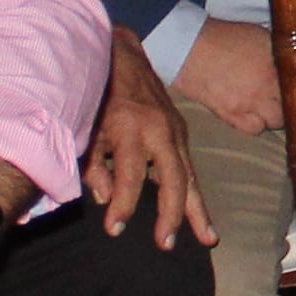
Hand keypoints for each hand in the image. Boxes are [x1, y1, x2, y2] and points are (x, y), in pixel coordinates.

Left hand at [86, 40, 213, 246]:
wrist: (119, 51)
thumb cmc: (96, 91)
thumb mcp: (86, 126)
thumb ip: (92, 164)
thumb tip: (105, 198)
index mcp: (131, 128)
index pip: (128, 176)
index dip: (121, 205)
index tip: (114, 230)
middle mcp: (159, 130)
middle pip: (173, 178)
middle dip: (171, 214)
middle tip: (167, 244)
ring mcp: (175, 129)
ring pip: (190, 174)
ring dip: (198, 209)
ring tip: (208, 238)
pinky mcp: (180, 130)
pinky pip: (188, 166)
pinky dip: (194, 191)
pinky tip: (200, 216)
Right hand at [168, 17, 285, 136]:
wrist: (189, 48)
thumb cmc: (222, 38)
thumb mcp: (260, 36)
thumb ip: (280, 51)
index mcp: (275, 64)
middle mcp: (266, 86)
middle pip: (291, 105)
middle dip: (289, 101)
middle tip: (282, 96)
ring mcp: (249, 104)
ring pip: (275, 122)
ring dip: (274, 115)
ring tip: (267, 106)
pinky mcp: (231, 115)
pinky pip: (253, 129)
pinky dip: (255, 124)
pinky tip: (251, 114)